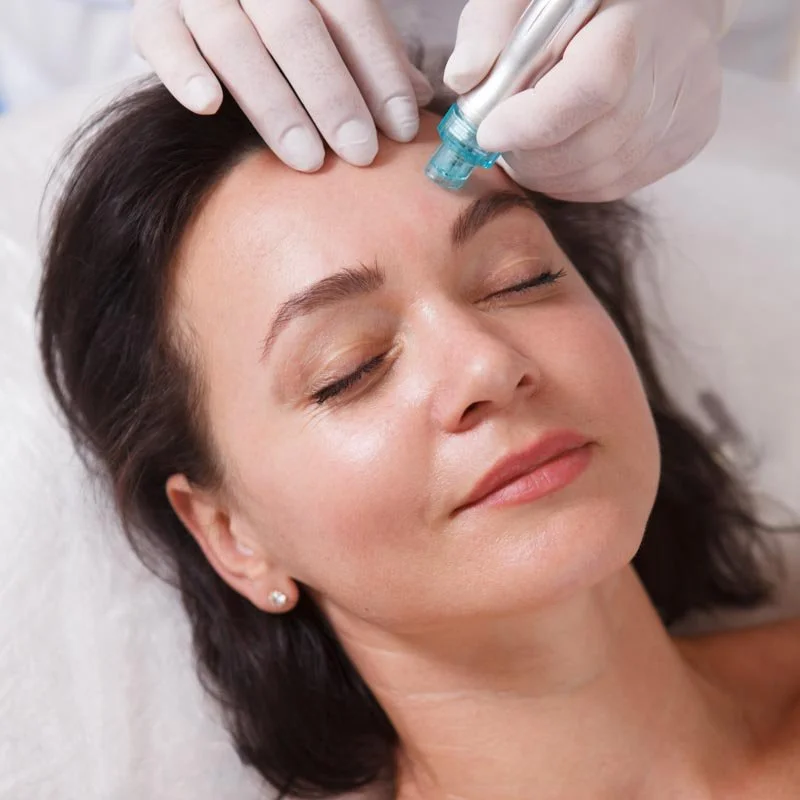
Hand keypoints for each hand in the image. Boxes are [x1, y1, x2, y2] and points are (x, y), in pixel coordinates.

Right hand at [131, 0, 433, 170]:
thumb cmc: (284, 22)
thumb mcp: (332, 24)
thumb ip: (371, 55)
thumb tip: (421, 99)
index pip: (351, 13)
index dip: (379, 71)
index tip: (402, 128)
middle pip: (296, 29)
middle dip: (332, 95)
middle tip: (360, 153)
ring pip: (232, 40)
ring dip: (274, 103)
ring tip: (308, 159)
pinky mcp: (153, 13)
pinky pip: (159, 37)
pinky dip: (182, 70)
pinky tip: (209, 106)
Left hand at [444, 0, 731, 200]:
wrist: (662, 1)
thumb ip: (489, 26)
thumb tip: (461, 79)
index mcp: (632, 23)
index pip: (588, 92)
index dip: (530, 124)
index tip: (486, 132)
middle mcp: (674, 65)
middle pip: (591, 144)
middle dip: (530, 156)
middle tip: (499, 143)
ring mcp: (687, 108)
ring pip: (602, 175)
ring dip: (548, 174)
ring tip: (524, 148)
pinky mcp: (688, 137)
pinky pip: (618, 184)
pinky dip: (576, 181)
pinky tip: (559, 155)